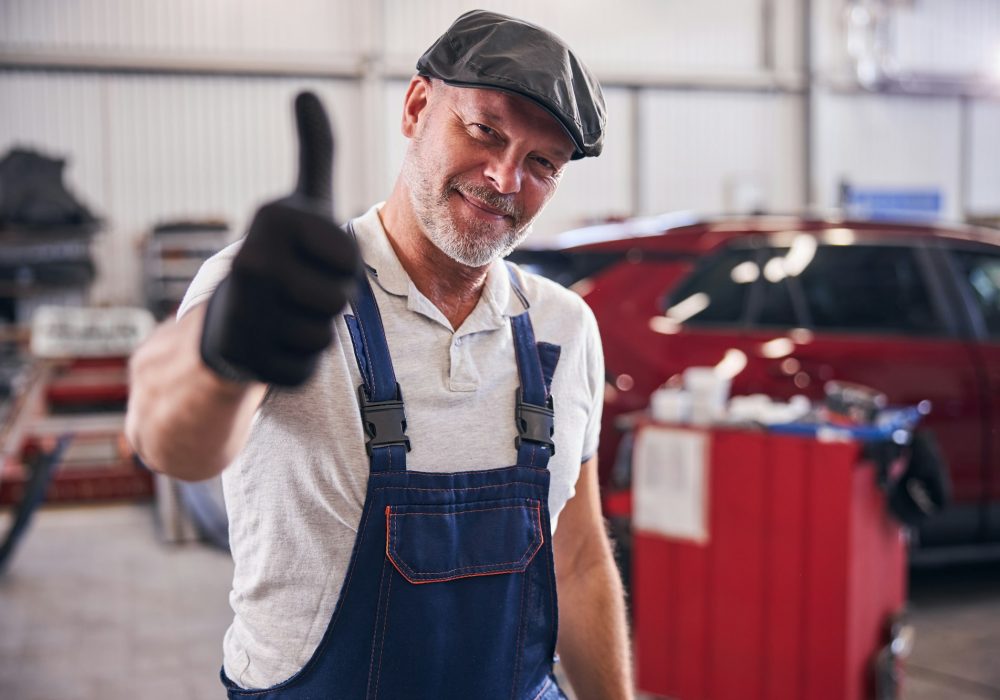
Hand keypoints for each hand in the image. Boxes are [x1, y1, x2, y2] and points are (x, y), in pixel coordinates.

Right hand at [200, 91, 359, 386]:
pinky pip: (304, 371)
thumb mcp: (302, 200)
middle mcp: (249, 261)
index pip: (350, 257)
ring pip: (322, 337)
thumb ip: (314, 150)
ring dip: (314, 331)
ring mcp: (241, 313)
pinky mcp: (241, 360)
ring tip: (284, 313)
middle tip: (298, 289)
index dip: (342, 264)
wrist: (226, 315)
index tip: (313, 255)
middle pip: (340, 300)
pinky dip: (296, 363)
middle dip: (329, 301)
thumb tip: (306, 91)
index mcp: (272, 220)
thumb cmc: (282, 253)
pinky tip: (272, 342)